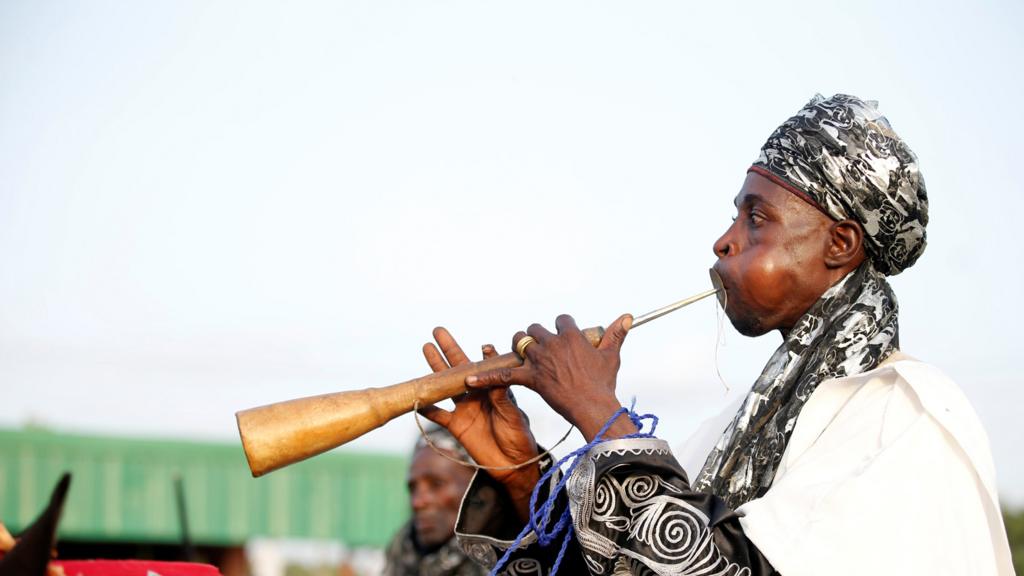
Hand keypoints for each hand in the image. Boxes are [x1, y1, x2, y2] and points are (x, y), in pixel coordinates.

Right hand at [418, 327, 540, 520]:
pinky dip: (425, 407)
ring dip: (435, 369)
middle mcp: (477, 394)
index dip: (485, 356)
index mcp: (493, 389)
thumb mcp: (513, 415)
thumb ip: (502, 397)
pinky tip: (414, 396)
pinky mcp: (455, 426)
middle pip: (459, 368)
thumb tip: (494, 378)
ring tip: (427, 348)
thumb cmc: (519, 436)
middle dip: (449, 349)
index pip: (486, 368)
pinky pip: (436, 414)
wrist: (513, 465)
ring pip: (445, 385)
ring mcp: (464, 408)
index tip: (485, 347)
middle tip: (438, 331)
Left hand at [466, 313, 636, 441]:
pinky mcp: (530, 378)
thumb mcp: (611, 356)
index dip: (561, 328)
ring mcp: (540, 360)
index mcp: (572, 336)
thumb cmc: (604, 383)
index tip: (563, 337)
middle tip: (542, 350)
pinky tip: (469, 381)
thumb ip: (616, 333)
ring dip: (519, 346)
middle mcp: (553, 344)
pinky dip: (486, 378)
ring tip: (522, 355)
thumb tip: (629, 316)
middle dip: (536, 337)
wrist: (594, 406)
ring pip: (520, 342)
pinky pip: (503, 374)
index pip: (560, 320)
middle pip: (535, 329)